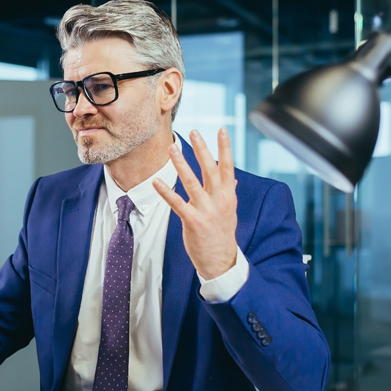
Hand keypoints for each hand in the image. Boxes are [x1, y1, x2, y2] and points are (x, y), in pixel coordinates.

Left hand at [154, 128, 238, 279]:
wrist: (221, 260)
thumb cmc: (222, 234)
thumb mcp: (230, 211)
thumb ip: (229, 192)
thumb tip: (234, 178)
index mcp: (228, 196)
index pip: (228, 167)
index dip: (225, 148)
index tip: (222, 130)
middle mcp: (219, 200)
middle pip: (210, 170)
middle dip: (202, 149)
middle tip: (194, 132)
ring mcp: (206, 211)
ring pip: (192, 182)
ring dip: (181, 164)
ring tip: (171, 148)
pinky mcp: (193, 221)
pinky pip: (177, 203)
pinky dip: (166, 191)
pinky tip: (156, 181)